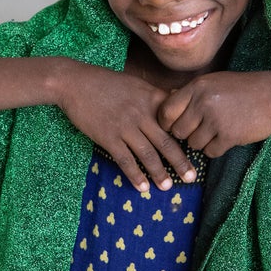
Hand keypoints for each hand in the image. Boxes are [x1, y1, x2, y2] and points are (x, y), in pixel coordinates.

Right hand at [55, 61, 197, 191]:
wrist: (75, 82)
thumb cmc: (105, 82)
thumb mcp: (135, 83)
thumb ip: (156, 94)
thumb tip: (178, 98)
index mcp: (150, 98)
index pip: (175, 120)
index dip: (186, 137)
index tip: (196, 151)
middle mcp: (141, 113)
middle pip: (166, 141)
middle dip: (180, 161)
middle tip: (191, 177)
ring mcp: (124, 126)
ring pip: (147, 154)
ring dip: (159, 172)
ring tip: (167, 187)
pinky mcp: (107, 137)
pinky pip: (125, 160)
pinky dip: (135, 175)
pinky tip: (142, 187)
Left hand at [157, 71, 270, 156]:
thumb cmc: (245, 88)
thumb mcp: (215, 82)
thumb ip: (192, 92)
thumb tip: (168, 100)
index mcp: (197, 87)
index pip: (166, 111)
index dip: (167, 122)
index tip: (175, 126)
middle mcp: (203, 102)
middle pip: (178, 131)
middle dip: (186, 135)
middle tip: (200, 130)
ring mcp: (216, 119)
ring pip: (193, 144)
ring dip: (203, 143)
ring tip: (217, 132)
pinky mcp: (230, 135)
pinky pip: (210, 152)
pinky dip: (216, 149)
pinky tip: (227, 139)